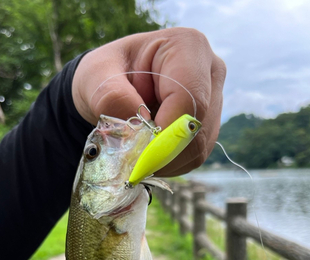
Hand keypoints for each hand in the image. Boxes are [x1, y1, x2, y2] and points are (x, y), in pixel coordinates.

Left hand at [72, 28, 225, 176]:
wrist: (111, 85)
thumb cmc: (105, 74)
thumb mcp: (96, 77)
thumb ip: (112, 99)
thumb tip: (141, 129)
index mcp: (188, 46)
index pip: (189, 99)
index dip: (165, 134)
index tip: (137, 154)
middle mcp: (210, 72)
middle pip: (197, 127)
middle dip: (163, 152)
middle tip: (132, 162)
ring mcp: (214, 101)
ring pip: (199, 146)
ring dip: (165, 161)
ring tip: (137, 154)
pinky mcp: (208, 127)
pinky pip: (195, 156)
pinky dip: (170, 164)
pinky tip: (149, 155)